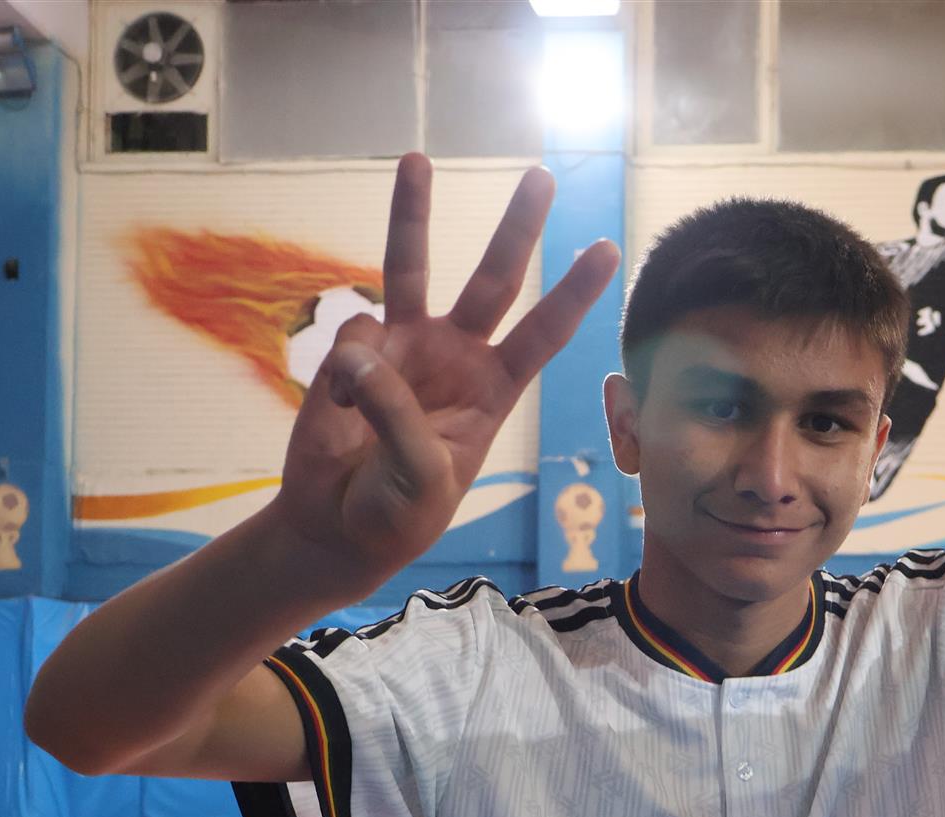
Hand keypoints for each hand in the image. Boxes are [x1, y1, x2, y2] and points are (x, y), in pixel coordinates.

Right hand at [271, 153, 619, 588]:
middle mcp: (454, 357)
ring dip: (413, 215)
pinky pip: (351, 333)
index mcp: (493, 391)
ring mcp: (402, 348)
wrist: (338, 530)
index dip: (573, 293)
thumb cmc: (398, 514)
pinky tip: (340, 408)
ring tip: (416, 158)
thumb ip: (396, 415)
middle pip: (493, 280)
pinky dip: (344, 368)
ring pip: (411, 268)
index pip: (543, 334)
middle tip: (542, 175)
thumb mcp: (422, 479)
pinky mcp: (352, 354)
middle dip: (518, 229)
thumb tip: (358, 352)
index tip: (606, 249)